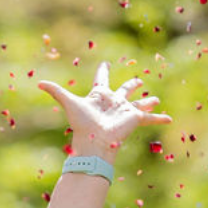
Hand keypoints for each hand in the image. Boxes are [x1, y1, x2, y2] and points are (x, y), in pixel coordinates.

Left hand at [38, 61, 171, 161]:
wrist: (95, 142)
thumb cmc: (83, 124)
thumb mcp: (69, 103)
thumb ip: (56, 92)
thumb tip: (38, 82)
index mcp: (99, 96)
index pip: (102, 80)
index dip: (103, 71)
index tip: (105, 64)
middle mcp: (113, 102)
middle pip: (124, 90)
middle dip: (131, 85)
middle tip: (137, 81)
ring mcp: (125, 110)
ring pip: (139, 102)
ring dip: (148, 100)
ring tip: (155, 98)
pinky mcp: (134, 119)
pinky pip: (150, 117)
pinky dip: (159, 118)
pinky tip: (169, 119)